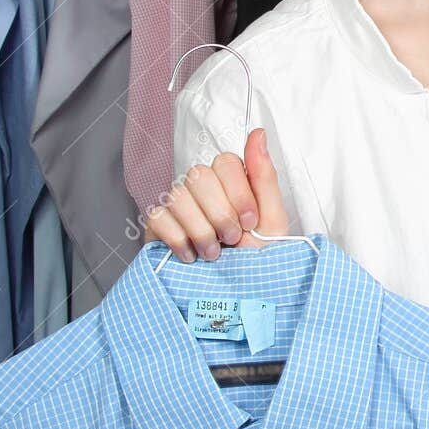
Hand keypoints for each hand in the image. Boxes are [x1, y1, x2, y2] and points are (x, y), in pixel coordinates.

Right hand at [144, 127, 288, 262]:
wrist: (233, 296)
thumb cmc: (254, 257)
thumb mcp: (272, 220)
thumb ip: (264, 176)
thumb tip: (258, 132)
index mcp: (231, 181)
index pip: (225, 161)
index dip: (239, 193)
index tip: (250, 222)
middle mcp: (201, 187)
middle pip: (200, 176)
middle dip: (221, 214)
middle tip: (233, 239)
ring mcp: (177, 204)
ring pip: (178, 196)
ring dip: (201, 231)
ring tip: (214, 253)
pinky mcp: (157, 224)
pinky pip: (158, 217)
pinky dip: (179, 240)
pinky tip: (191, 256)